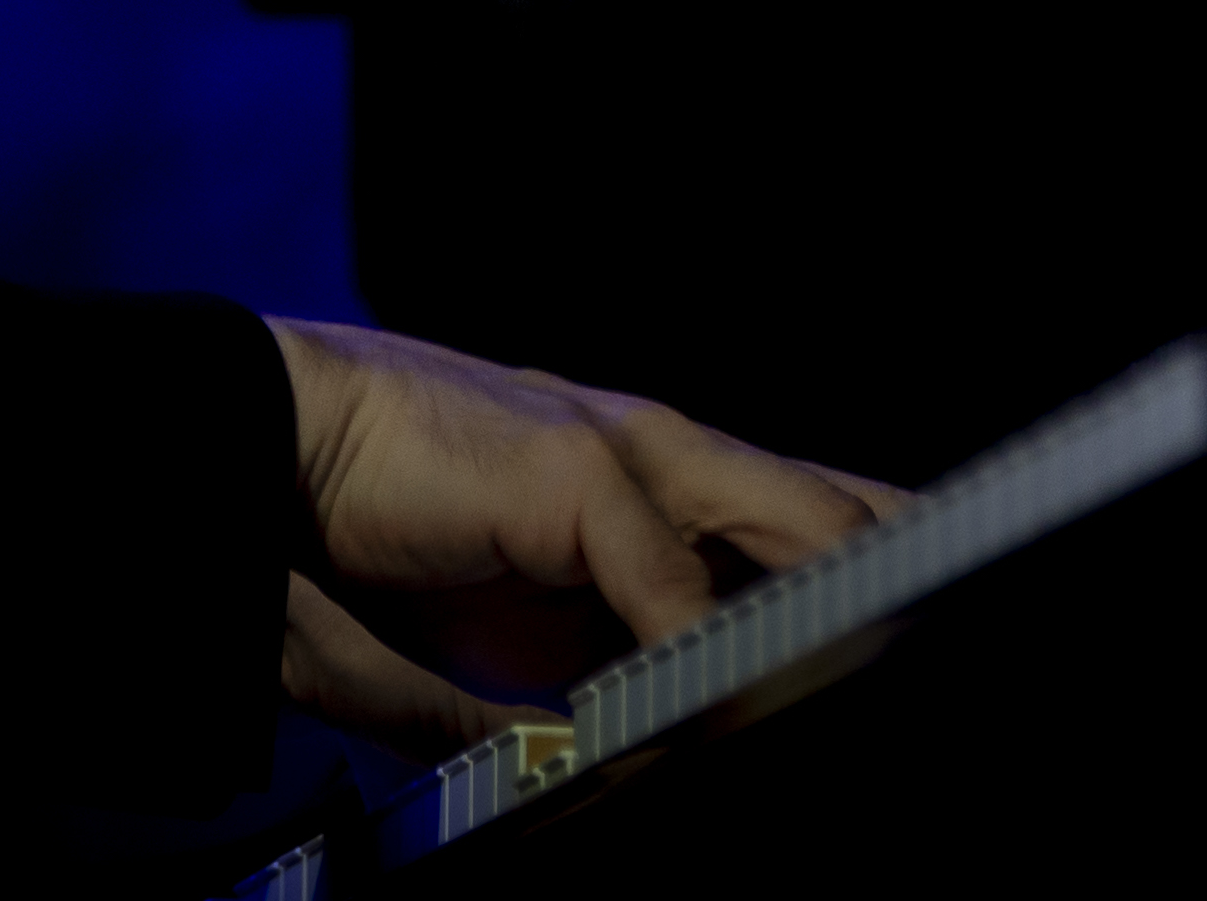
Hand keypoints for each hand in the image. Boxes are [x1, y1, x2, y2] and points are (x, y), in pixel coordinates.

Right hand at [267, 318, 907, 753]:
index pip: (808, 519)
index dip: (878, 564)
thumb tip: (604, 769)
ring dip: (851, 605)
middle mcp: (659, 457)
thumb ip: (559, 697)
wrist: (248, 438)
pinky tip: (737, 696)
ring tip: (892, 654)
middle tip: (957, 622)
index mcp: (648, 488)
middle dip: (908, 571)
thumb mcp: (491, 637)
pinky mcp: (576, 469)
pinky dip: (716, 653)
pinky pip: (674, 580)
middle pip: (839, 509)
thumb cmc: (356, 530)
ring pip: (798, 526)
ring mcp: (627, 455)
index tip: (930, 614)